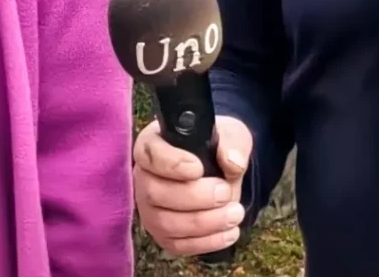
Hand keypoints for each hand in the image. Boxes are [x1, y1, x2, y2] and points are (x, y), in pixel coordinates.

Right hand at [133, 115, 252, 256]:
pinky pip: (177, 245)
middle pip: (154, 193)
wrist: (222, 172)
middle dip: (194, 197)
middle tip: (224, 193)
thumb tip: (232, 162)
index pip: (149, 155)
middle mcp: (144, 178)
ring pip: (164, 223)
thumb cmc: (217, 147)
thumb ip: (232, 142)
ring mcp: (150, 209)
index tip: (198, 168)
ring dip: (203, 222)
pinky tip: (230, 233)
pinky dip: (205, 242)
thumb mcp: (230, 134)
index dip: (172, 164)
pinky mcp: (162, 234)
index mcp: (153, 145)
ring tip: (234, 214)